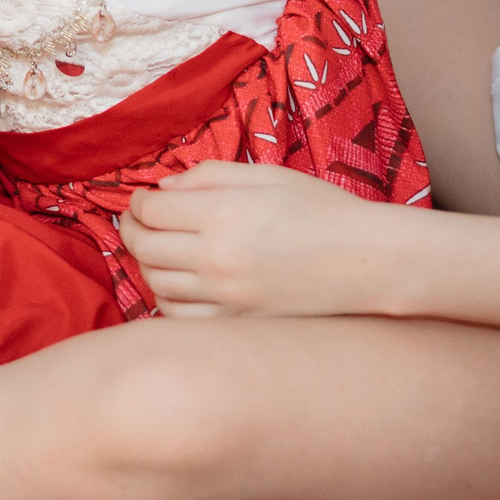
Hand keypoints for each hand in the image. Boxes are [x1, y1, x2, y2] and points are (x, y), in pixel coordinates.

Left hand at [119, 161, 414, 316]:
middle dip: (131, 230)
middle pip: (144, 248)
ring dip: (146, 265)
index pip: (151, 210)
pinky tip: (176, 285)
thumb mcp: (266, 176)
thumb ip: (209, 176)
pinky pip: (180, 318)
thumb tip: (163, 187)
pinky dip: (167, 301)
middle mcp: (217, 258)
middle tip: (135, 222)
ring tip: (156, 251)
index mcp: (222, 214)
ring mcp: (226, 297)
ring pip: (156, 285)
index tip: (142, 199)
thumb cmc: (321, 210)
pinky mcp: (238, 323)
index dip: (137, 201)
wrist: (368, 261)